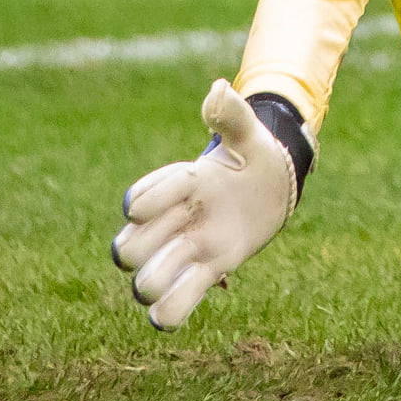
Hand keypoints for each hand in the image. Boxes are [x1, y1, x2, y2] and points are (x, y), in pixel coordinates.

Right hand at [111, 80, 314, 329]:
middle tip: (184, 230)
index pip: (137, 201)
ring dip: (159, 281)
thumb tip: (218, 89)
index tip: (191, 184)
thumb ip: (232, 114)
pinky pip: (172, 309)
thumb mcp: (249, 133)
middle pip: (125, 251)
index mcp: (177, 186)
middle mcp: (172, 223)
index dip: (152, 199)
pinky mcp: (206, 274)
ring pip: (143, 285)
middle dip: (144, 248)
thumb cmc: (255, 156)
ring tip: (192, 262)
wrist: (274, 187)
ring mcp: (186, 252)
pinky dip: (173, 311)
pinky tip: (194, 295)